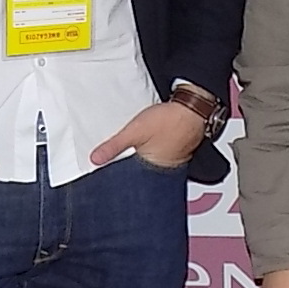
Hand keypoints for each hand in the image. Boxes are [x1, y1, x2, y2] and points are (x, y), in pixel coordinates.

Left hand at [90, 98, 206, 168]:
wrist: (193, 108)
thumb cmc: (169, 120)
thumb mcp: (134, 131)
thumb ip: (114, 146)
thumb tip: (95, 159)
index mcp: (150, 169)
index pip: (127, 178)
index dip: (114, 173)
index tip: (103, 169)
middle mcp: (163, 169)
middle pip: (137, 173)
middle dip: (125, 166)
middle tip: (115, 156)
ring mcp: (171, 161)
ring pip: (148, 163)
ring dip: (138, 157)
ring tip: (131, 148)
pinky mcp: (176, 151)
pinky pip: (158, 155)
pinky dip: (149, 151)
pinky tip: (146, 141)